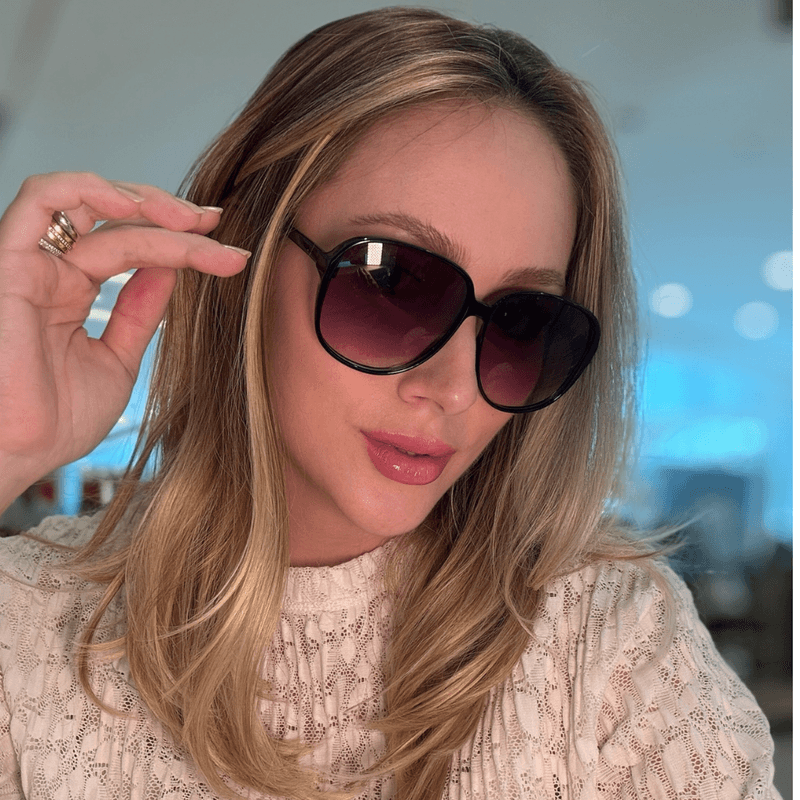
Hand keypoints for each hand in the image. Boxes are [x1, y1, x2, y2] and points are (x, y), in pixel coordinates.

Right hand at [0, 172, 248, 502]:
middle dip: (172, 216)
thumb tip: (170, 271)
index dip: (182, 242)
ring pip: (89, 202)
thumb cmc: (55, 420)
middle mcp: (51, 270)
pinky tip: (137, 207)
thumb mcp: (117, 360)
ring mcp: (31, 264)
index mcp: (71, 290)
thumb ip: (139, 312)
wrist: (18, 454)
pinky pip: (43, 199)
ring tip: (189, 219)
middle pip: (116, 219)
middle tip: (217, 226)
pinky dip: (92, 189)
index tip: (228, 252)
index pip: (132, 247)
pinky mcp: (11, 263)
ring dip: (143, 200)